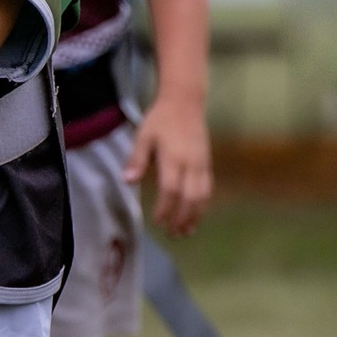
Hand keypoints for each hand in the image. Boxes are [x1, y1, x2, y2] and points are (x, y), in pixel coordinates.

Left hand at [125, 91, 211, 234]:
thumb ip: (137, 159)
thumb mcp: (144, 136)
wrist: (186, 102)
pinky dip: (203, 204)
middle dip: (182, 218)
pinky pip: (208, 188)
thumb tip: (128, 182)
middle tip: (172, 234)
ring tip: (186, 231)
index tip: (157, 222)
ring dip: (195, 215)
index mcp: (173, 158)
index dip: (165, 208)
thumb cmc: (161, 119)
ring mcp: (202, 164)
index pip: (170, 190)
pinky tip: (197, 214)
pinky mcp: (208, 163)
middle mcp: (191, 164)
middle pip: (190, 198)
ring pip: (202, 196)